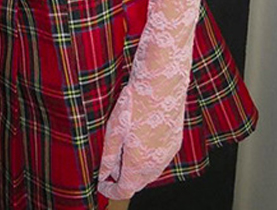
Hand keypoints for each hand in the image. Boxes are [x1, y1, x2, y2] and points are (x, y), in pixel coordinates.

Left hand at [98, 72, 184, 199]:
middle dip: (123, 180)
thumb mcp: (113, 130)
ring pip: (151, 172)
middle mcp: (157, 164)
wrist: (161, 86)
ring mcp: (168, 154)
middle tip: (109, 168)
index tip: (101, 184)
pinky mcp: (175, 142)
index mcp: (139, 163)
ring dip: (136, 170)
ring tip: (123, 152)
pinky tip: (140, 142)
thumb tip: (103, 174)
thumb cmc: (135, 105)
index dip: (111, 190)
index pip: (125, 190)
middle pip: (138, 183)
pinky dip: (148, 159)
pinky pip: (160, 159)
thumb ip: (108, 156)